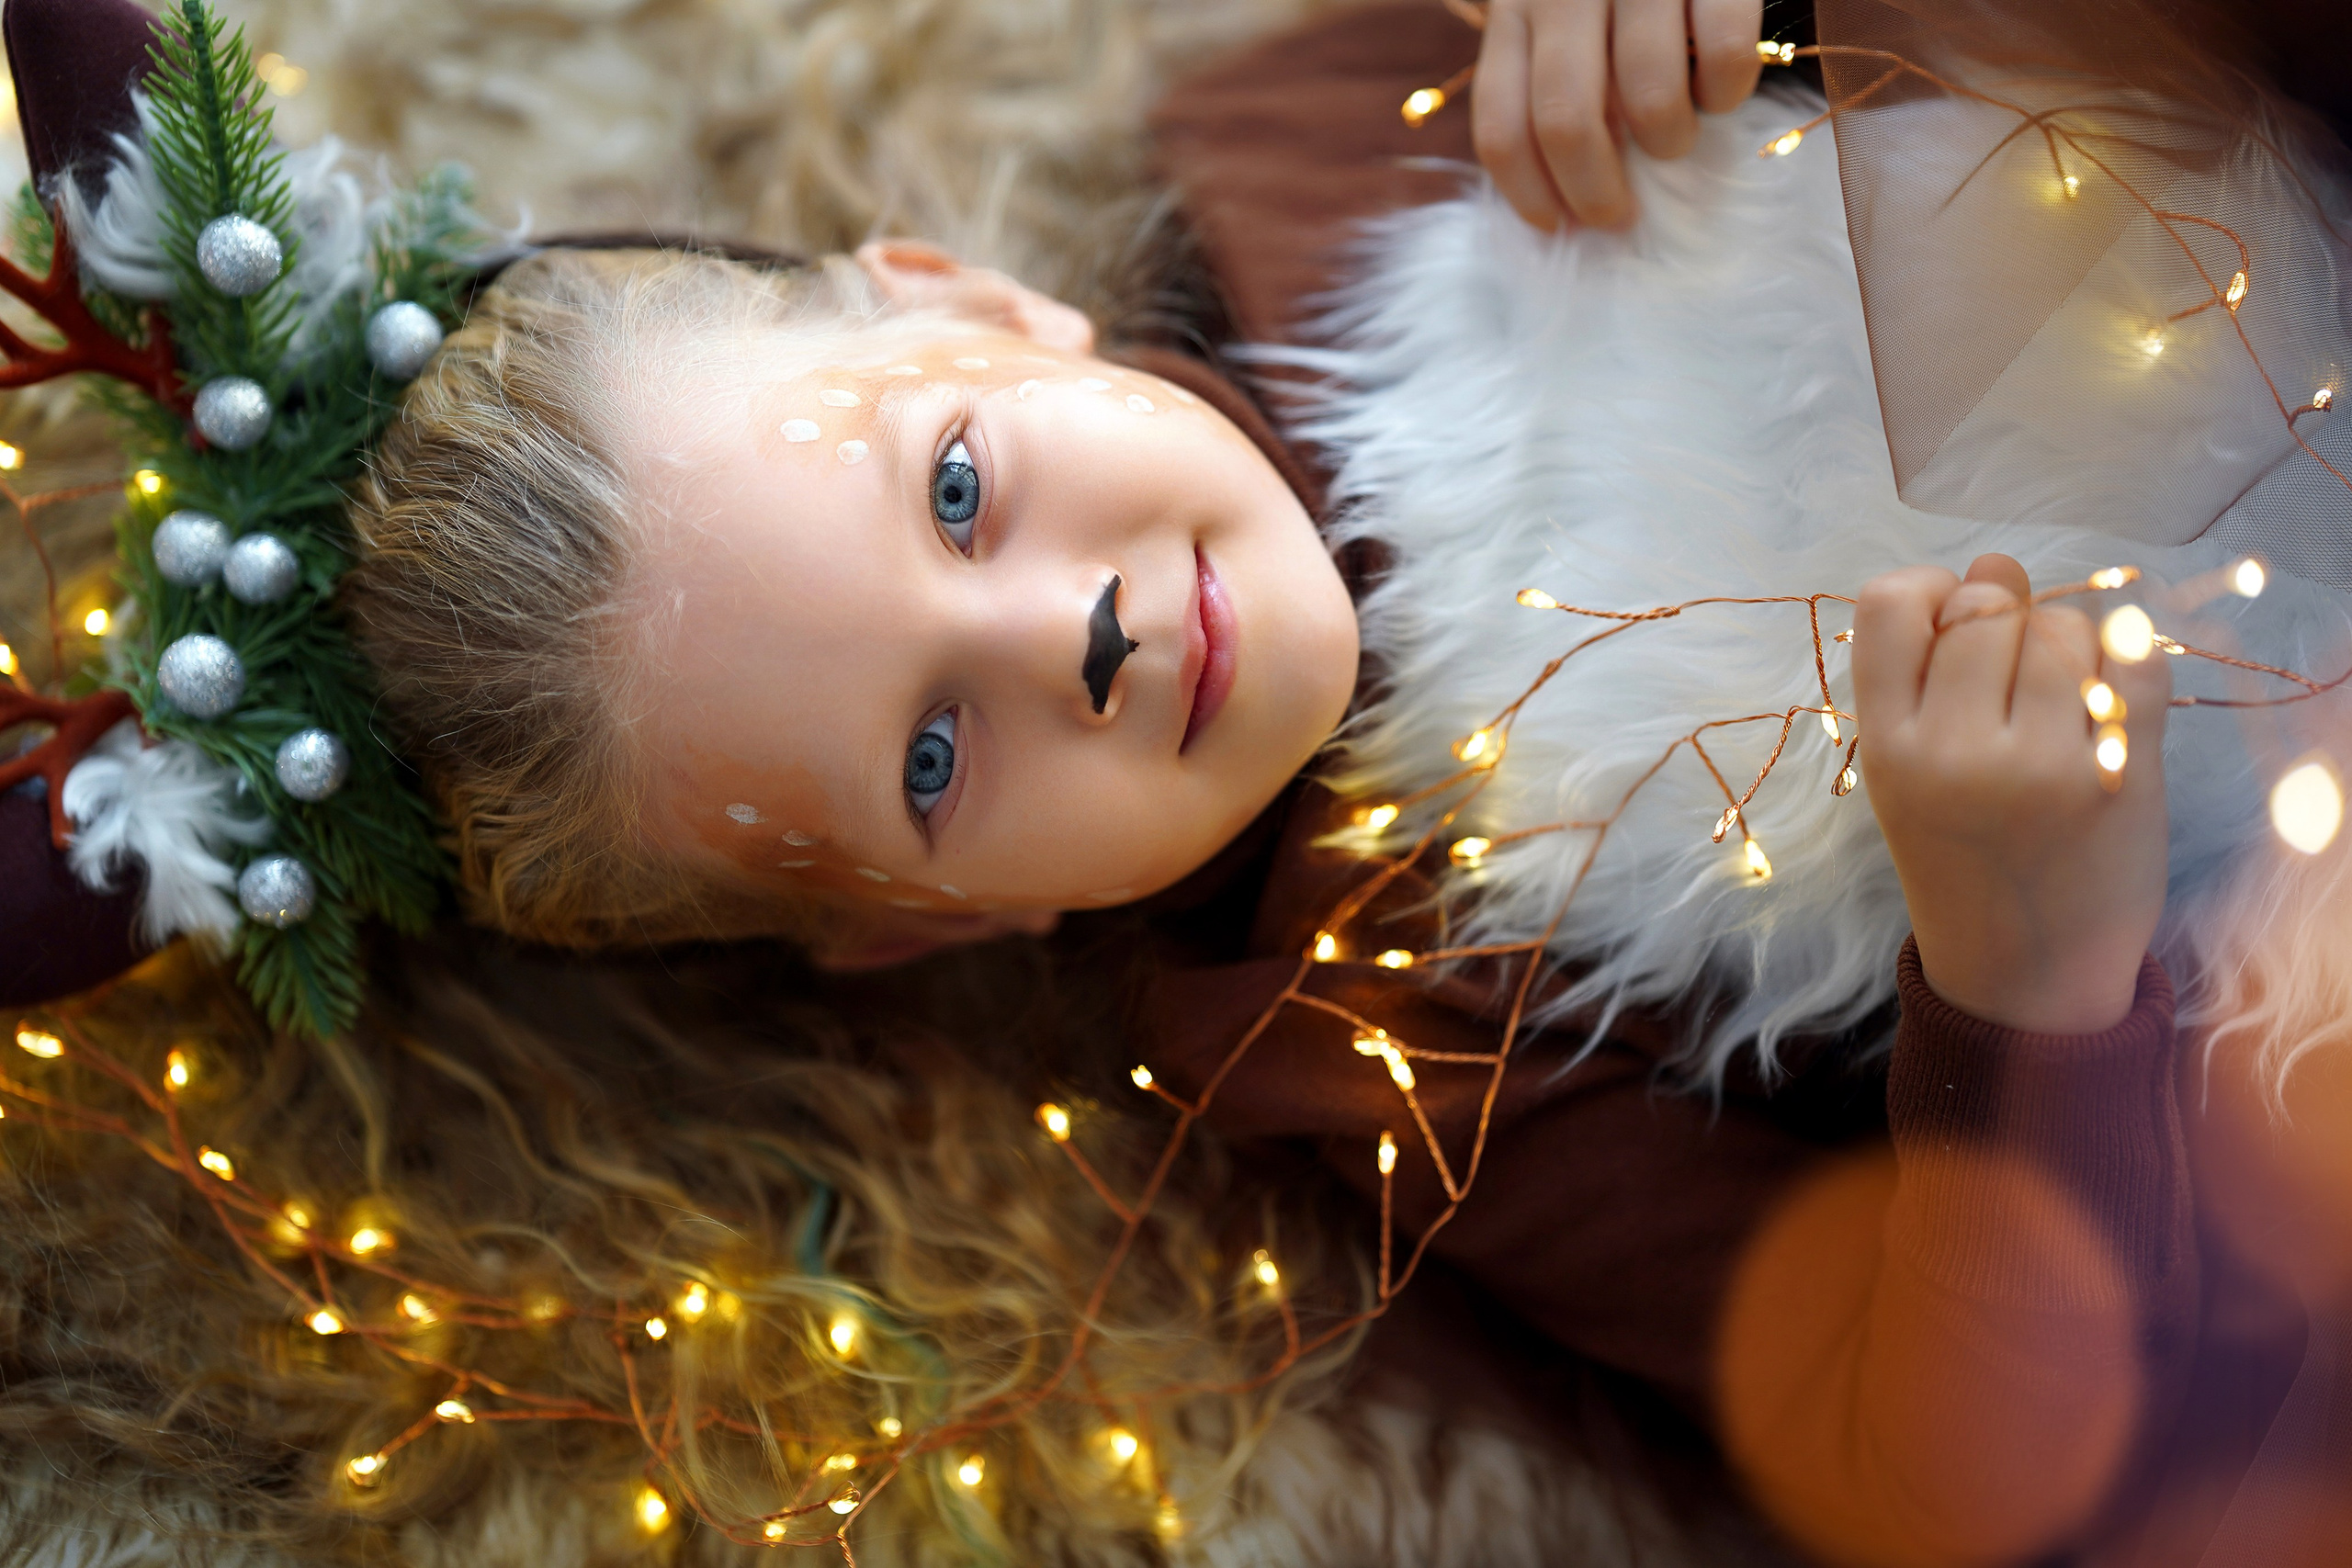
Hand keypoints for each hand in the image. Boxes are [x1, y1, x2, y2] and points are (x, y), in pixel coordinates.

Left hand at [1472, 0, 1764, 231]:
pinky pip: (1723, 53)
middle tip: (1619, 214)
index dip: (1527, 194)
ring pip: (1646, 96)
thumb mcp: (1555, 12)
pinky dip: (1725, 93)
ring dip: (1665, 144)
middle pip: (1565, 122)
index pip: (1501, 124)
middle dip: (1594, 191)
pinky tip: (1721, 92)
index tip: (1557, 228)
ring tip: (1674, 140)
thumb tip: (1558, 193)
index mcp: (1515, 6)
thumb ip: (1543, 77)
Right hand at [1853, 554, 2170, 1034]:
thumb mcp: (1910, 772)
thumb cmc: (1962, 856)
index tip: (1951, 624)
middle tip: (2015, 678)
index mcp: (1886, 746)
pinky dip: (2132, 662)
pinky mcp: (2119, 777)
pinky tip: (2111, 703)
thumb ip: (1935, 672)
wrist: (2021, 973)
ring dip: (2071, 647)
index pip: (1888, 603)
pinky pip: (2135, 661)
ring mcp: (2039, 765)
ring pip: (2061, 628)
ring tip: (2062, 703)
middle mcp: (1953, 752)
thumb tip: (1995, 560)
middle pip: (1986, 607)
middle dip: (2007, 618)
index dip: (1929, 590)